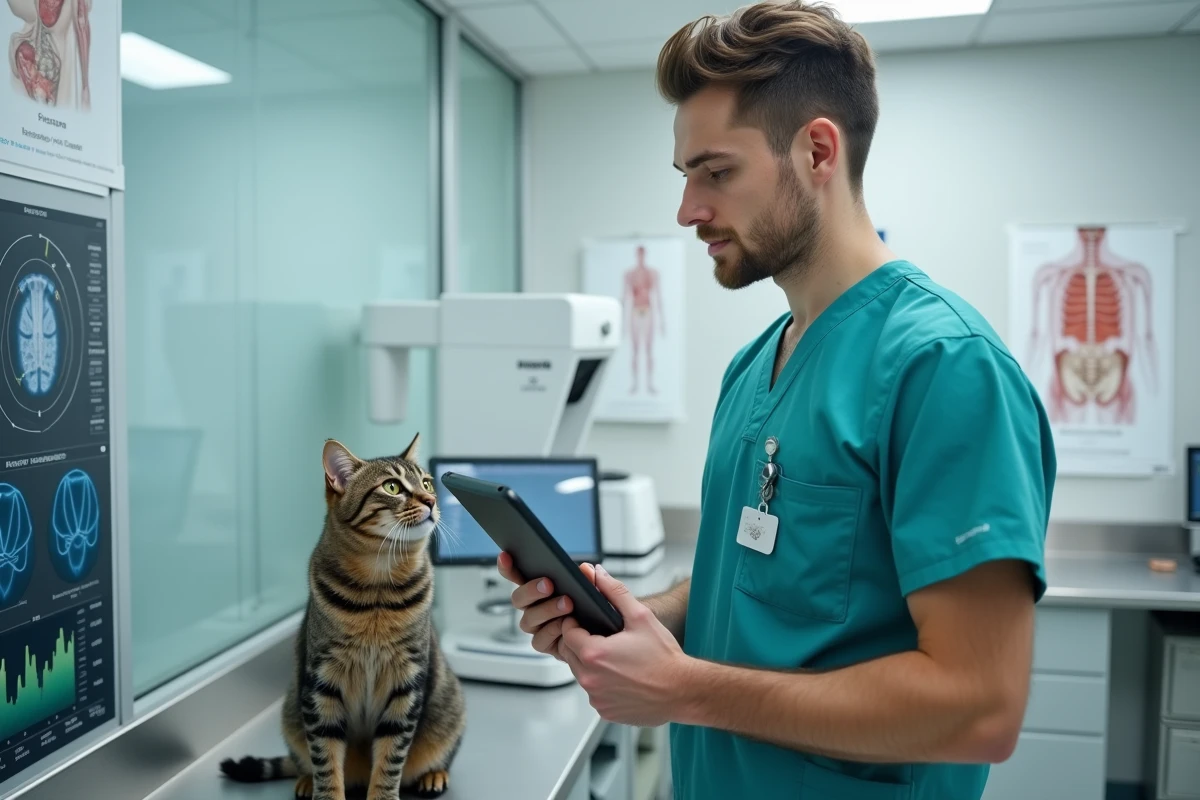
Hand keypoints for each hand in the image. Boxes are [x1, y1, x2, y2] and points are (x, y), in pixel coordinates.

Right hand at [497, 552, 595, 660]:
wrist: (611, 644)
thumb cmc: (602, 614)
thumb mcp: (603, 594)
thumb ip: (594, 580)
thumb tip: (586, 568)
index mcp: (542, 588)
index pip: (518, 575)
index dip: (508, 566)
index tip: (506, 555)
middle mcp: (536, 607)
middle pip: (518, 598)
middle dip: (531, 589)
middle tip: (548, 584)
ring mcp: (539, 627)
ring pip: (528, 619)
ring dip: (546, 610)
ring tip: (567, 604)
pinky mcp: (547, 644)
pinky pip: (539, 640)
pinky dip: (552, 631)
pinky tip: (565, 626)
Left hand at [559, 565, 693, 726]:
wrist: (683, 691)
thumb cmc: (664, 657)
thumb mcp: (640, 616)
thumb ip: (614, 592)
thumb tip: (596, 573)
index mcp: (594, 654)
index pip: (567, 633)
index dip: (576, 625)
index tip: (588, 623)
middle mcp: (590, 679)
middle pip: (570, 654)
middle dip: (582, 644)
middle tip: (605, 639)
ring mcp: (597, 698)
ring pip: (581, 675)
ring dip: (591, 665)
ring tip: (616, 658)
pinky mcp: (606, 712)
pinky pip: (595, 693)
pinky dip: (603, 684)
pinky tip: (622, 677)